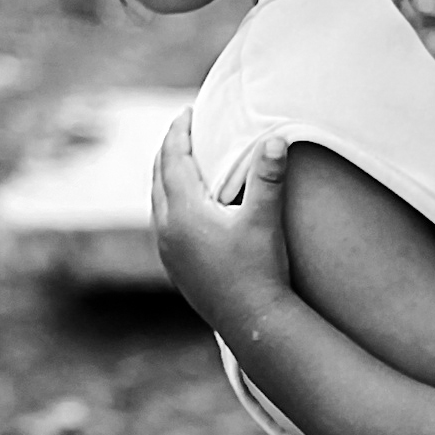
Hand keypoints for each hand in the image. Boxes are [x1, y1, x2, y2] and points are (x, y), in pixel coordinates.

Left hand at [152, 112, 290, 336]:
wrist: (253, 322)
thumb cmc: (260, 270)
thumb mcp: (265, 220)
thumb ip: (268, 177)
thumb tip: (276, 138)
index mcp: (183, 212)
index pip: (173, 159)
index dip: (179, 132)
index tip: (187, 112)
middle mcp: (167, 229)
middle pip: (159, 177)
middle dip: (170, 150)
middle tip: (183, 130)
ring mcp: (167, 251)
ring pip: (158, 202)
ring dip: (166, 178)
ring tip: (182, 163)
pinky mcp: (175, 268)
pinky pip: (163, 224)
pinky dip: (169, 203)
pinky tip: (185, 208)